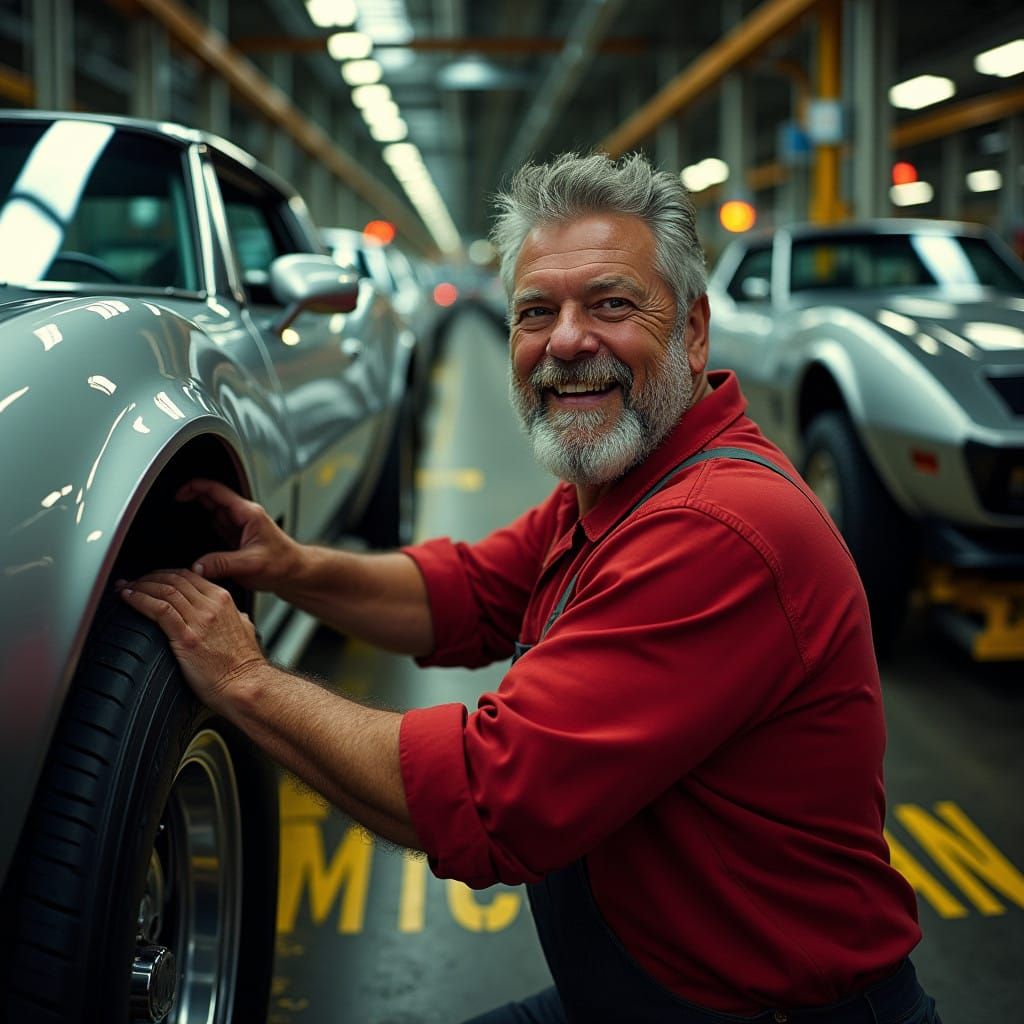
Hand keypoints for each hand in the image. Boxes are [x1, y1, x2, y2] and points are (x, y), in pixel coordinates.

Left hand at [117, 569, 265, 708]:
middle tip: (132, 582)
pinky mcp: (187, 638)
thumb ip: (235, 617)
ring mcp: (199, 620)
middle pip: (173, 579)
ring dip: (140, 587)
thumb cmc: (244, 664)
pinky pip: (159, 610)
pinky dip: (140, 601)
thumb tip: (233, 615)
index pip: (188, 575)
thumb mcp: (245, 629)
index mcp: (223, 601)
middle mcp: (211, 606)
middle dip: (148, 577)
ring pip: (164, 591)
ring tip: (124, 589)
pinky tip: (129, 599)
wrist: (246, 685)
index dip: (164, 573)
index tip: (150, 578)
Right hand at [177, 478, 301, 591]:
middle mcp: (243, 517)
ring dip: (197, 512)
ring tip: (178, 517)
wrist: (296, 573)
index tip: (178, 493)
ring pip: (213, 512)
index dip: (195, 487)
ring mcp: (240, 527)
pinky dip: (204, 527)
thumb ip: (222, 564)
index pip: (218, 491)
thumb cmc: (283, 564)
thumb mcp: (251, 564)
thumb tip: (198, 566)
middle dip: (192, 498)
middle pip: (212, 498)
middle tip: (172, 504)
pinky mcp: (237, 539)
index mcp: (247, 514)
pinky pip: (217, 527)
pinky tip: (194, 533)